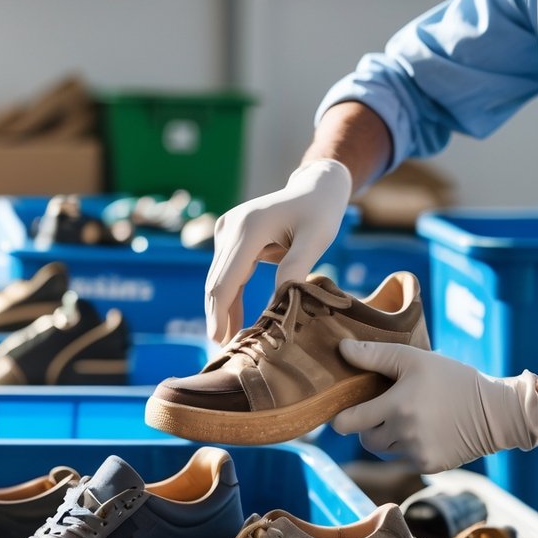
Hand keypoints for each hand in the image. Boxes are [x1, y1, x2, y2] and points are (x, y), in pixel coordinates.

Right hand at [205, 159, 351, 343]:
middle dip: (218, 316)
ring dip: (222, 309)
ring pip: (219, 278)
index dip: (221, 312)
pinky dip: (230, 295)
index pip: (227, 278)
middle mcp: (231, 227)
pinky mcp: (230, 235)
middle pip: (217, 281)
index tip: (220, 341)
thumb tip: (278, 300)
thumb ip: (297, 266)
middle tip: (223, 351)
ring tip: (229, 341)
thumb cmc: (320, 212)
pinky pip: (227, 272)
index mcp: (249, 227)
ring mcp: (227, 229)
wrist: (314, 187)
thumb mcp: (317, 238)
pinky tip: (233, 320)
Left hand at [331, 340, 537, 472]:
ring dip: (389, 436)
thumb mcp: (415, 359)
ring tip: (410, 416)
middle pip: (365, 439)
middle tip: (385, 408)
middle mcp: (404, 434)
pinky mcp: (429, 466)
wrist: (497, 411)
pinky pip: (404, 459)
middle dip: (369, 426)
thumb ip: (374, 354)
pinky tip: (426, 430)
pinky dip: (408, 447)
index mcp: (396, 406)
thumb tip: (342, 348)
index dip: (342, 417)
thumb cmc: (453, 379)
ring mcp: (416, 453)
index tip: (347, 409)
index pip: (347, 423)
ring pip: (384, 450)